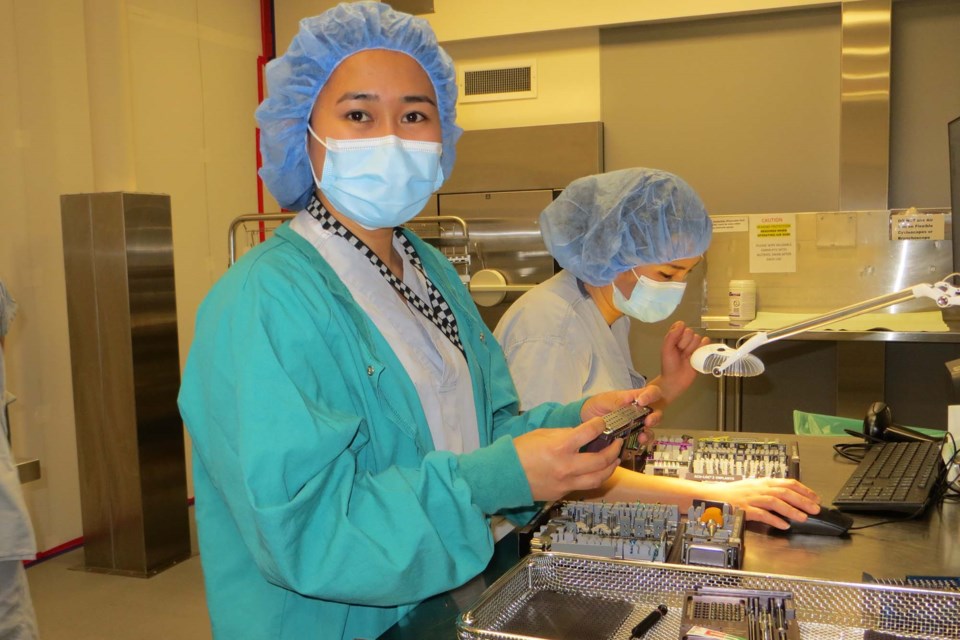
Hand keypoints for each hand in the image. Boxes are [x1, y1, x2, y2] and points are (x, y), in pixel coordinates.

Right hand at [513, 418, 623, 500]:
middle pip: (601, 460)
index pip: (589, 433)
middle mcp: (566, 467)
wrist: (504, 476)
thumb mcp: (542, 434)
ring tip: (614, 459)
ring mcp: (566, 483)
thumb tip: (582, 435)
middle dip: (613, 450)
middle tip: (617, 443)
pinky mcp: (563, 493)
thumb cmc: (519, 451)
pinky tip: (597, 470)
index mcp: (560, 447)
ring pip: (598, 478)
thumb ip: (564, 434)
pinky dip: (594, 477)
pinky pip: (584, 486)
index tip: (602, 423)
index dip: (599, 425)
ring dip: (610, 468)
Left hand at [580, 385, 661, 448]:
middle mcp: (639, 412)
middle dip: (655, 417)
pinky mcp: (631, 438)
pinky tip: (636, 443)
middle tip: (648, 421)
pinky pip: (641, 442)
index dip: (651, 396)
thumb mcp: (604, 399)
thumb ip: (616, 400)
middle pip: (656, 413)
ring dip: (649, 433)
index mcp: (635, 399)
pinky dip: (641, 443)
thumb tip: (629, 398)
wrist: (585, 420)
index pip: (652, 393)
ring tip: (642, 436)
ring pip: (651, 429)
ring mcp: (637, 426)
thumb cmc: (597, 405)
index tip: (642, 401)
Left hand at [657, 321, 709, 402]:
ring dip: (694, 348)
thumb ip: (671, 335)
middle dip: (686, 344)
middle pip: (691, 333)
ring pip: (699, 338)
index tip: (676, 345)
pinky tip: (697, 356)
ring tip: (688, 357)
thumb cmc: (668, 366)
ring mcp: (694, 347)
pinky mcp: (702, 353)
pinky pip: (707, 344)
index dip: (680, 336)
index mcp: (675, 338)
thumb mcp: (666, 349)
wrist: (675, 381)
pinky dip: (704, 348)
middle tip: (681, 353)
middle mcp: (685, 341)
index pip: (682, 327)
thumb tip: (680, 323)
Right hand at [707, 478, 821, 529]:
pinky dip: (774, 519)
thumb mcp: (754, 487)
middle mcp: (759, 489)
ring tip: (803, 518)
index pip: (788, 483)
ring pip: (775, 502)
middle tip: (815, 509)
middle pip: (784, 492)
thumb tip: (789, 496)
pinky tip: (783, 525)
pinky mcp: (744, 509)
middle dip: (802, 500)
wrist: (712, 496)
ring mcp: (751, 499)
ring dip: (791, 510)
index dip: (804, 490)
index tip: (815, 498)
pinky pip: (762, 514)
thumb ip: (770, 491)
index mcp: (763, 482)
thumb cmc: (732, 493)